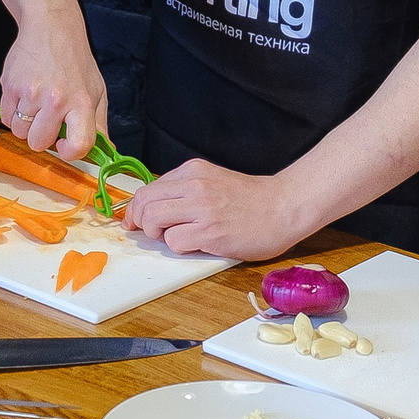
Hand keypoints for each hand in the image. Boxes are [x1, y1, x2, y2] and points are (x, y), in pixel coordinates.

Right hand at [0, 11, 105, 158]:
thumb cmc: (75, 60)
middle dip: (42, 136)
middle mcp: (57, 99)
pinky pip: (5, 118)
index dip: (70, 152)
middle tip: (48, 118)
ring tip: (36, 104)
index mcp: (82, 102)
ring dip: (26, 125)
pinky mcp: (10, 85)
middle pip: (39, 143)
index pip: (79, 145)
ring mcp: (31, 92)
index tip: (64, 144)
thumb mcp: (97, 90)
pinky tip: (24, 97)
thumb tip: (106, 151)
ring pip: (19, 133)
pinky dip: (12, 113)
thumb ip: (99, 123)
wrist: (51, 27)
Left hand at [121, 159, 314, 260]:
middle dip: (141, 222)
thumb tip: (155, 207)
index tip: (134, 221)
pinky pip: (174, 242)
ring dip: (157, 234)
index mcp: (192, 171)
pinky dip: (178, 247)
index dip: (136, 209)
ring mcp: (202, 208)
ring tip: (176, 237)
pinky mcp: (210, 231)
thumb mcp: (213, 181)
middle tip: (153, 233)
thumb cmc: (251, 199)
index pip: (148, 188)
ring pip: (153, 220)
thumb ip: (186, 189)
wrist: (284, 206)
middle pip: (144, 203)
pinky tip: (196, 244)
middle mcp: (194, 185)